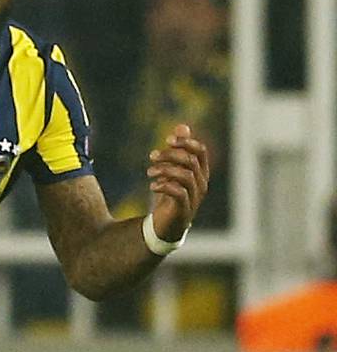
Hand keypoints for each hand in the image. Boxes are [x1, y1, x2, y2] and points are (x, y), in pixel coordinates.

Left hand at [147, 124, 209, 239]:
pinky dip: (164, 186)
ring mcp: (194, 196)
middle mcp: (201, 183)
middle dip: (170, 155)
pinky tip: (153, 186)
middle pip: (190, 161)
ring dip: (165, 170)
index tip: (167, 139)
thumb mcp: (172, 170)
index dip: (185, 142)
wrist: (166, 225)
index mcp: (200, 172)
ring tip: (150, 172)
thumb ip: (178, 150)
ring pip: (186, 175)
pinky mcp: (184, 208)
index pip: (200, 151)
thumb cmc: (170, 195)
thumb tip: (182, 126)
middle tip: (152, 156)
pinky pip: (179, 192)